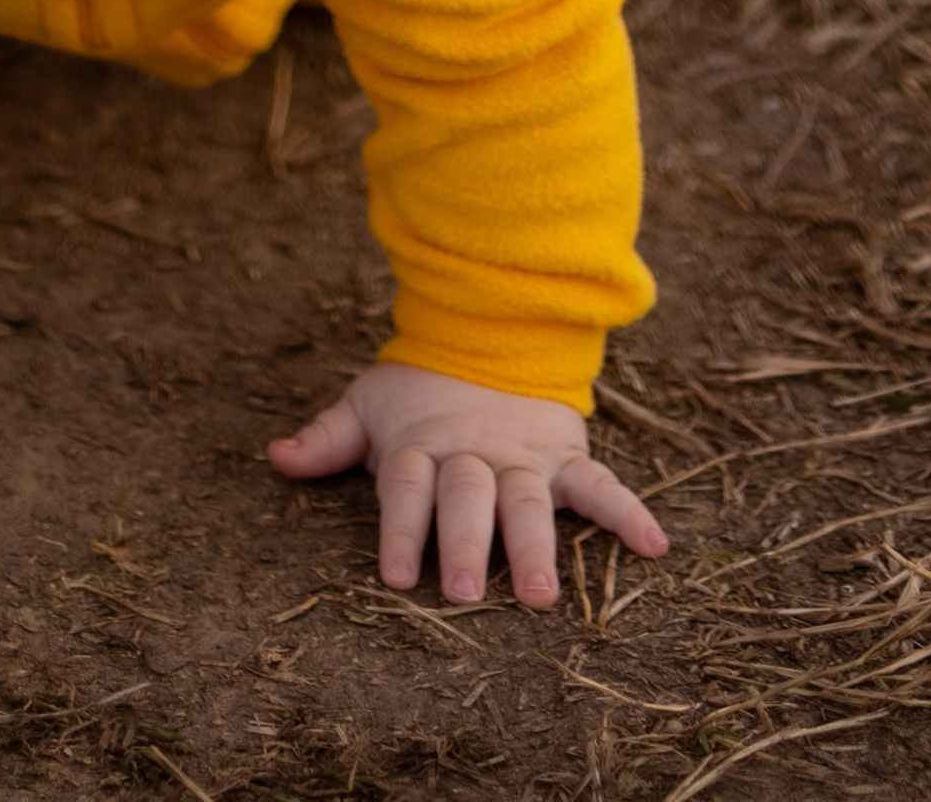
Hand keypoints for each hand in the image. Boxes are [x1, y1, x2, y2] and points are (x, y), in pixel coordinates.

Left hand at [270, 361, 667, 608]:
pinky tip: (657, 547)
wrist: (487, 333)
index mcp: (422, 444)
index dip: (402, 528)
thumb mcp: (369, 405)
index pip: (408, 488)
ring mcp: (522, 456)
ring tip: (540, 597)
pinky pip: (600, 484)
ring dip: (534, 545)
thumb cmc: (419, 392)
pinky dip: (629, 513)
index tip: (397, 576)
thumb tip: (274, 457)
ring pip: (527, 500)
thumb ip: (329, 438)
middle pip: (468, 497)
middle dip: (464, 543)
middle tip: (459, 594)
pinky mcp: (564, 457)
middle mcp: (473, 453)